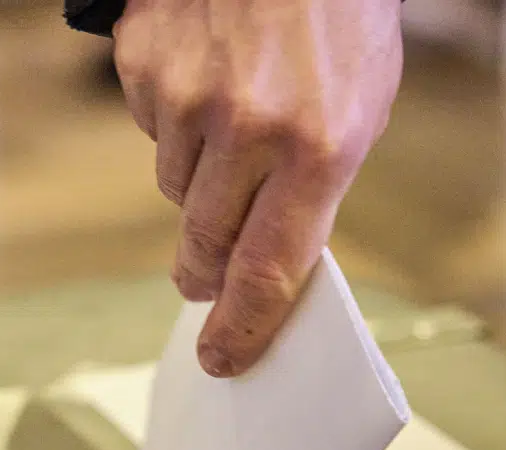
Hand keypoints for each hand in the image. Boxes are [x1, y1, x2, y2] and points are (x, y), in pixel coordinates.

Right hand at [113, 0, 402, 376]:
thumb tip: (266, 261)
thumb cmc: (338, 15)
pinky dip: (174, 120)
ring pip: (173, 188)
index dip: (242, 328)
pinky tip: (206, 76)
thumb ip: (316, 189)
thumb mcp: (361, 104)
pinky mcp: (144, 65)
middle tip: (205, 271)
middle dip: (205, 267)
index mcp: (318, 146)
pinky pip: (149, 129)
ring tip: (233, 116)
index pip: (268, 270)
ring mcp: (186, 95)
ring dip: (199, 177)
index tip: (222, 359)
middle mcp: (248, 127)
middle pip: (203, 246)